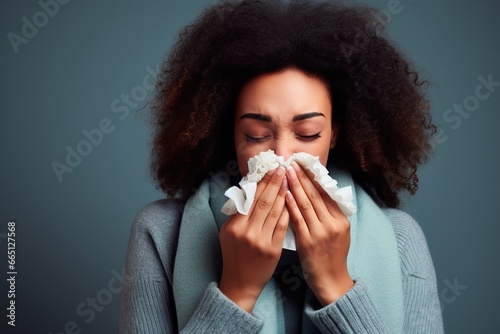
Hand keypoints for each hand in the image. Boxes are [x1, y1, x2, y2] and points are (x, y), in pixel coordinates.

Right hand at [219, 167, 288, 311]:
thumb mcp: (228, 232)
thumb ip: (238, 213)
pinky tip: (292, 200)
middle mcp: (248, 232)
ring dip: (284, 193)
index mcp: (235, 225)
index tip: (271, 168)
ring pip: (276, 211)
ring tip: (290, 180)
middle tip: (283, 167)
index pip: (251, 198)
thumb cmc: (233, 255)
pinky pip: (282, 226)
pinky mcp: (274, 249)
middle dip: (275, 182)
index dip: (263, 182)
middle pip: (264, 201)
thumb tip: (250, 190)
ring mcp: (261, 241)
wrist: (240, 282)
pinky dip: (288, 211)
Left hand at [285, 162, 353, 305]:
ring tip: (286, 172)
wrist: (331, 280)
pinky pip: (297, 219)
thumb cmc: (332, 256)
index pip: (326, 193)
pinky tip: (283, 194)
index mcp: (341, 220)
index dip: (313, 177)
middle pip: (315, 195)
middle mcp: (332, 224)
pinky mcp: (308, 242)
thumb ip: (330, 214)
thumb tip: (318, 193)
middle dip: (302, 177)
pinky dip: (290, 205)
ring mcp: (320, 233)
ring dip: (295, 186)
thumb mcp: (339, 232)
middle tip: (292, 163)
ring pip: (306, 204)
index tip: (304, 165)